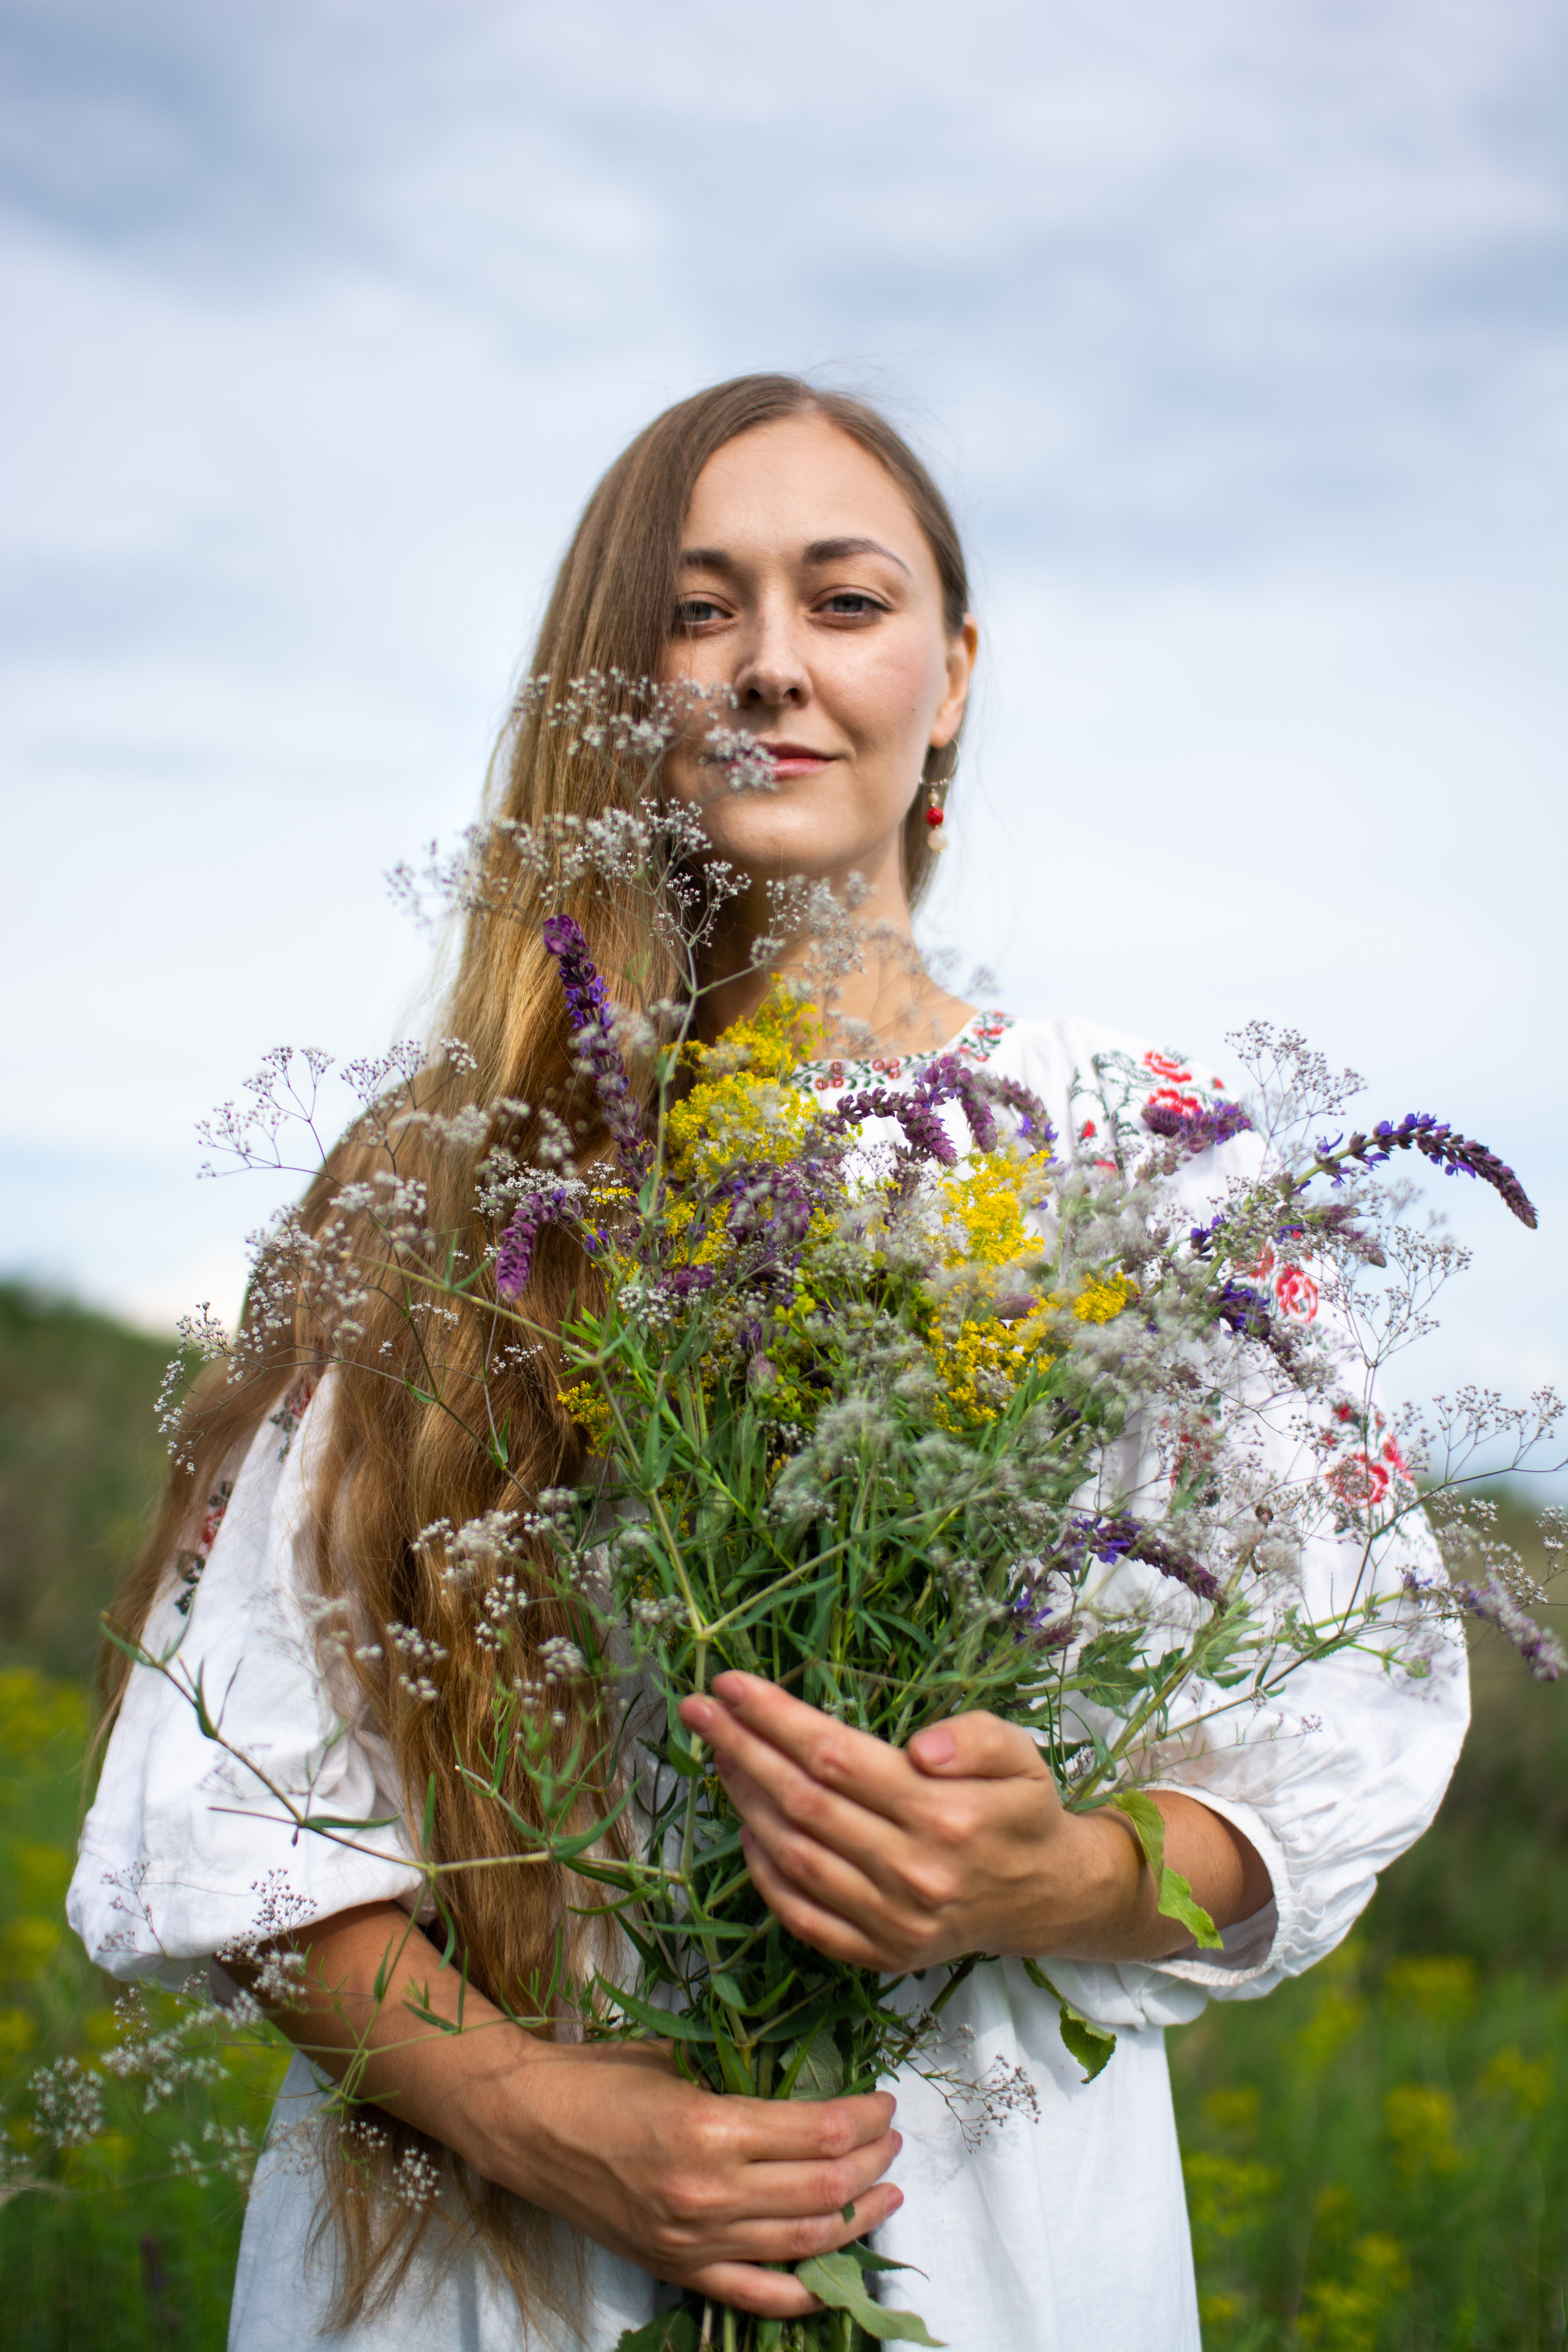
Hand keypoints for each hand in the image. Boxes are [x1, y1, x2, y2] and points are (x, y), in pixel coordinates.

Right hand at [235, 1900, 900, 2321]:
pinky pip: (756, 2291)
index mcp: (712, 2127)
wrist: (529, 2124)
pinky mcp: (677, 2267)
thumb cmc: (604, 2076)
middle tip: (893, 2140)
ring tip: (885, 2193)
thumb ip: (745, 2085)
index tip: (883, 2102)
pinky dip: (804, 2287)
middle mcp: (709, 2192)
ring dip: (856, 2217)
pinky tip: (836, 2269)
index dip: (866, 2118)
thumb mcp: (682, 2062)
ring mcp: (694, 2239)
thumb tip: (813, 2090)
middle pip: (824, 2187)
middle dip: (873, 2163)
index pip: (822, 2132)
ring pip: (803, 2239)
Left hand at [678, 1673, 1268, 1969]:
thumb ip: (976, 1738)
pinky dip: (765, 1872)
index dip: (777, 1718)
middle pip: (804, 1801)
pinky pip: (803, 1916)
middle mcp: (913, 1873)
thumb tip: (922, 1747)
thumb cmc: (1020, 1808)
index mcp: (946, 1816)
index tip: (732, 1684)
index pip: (838, 1757)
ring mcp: (892, 1922)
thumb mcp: (1020, 1752)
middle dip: (741, 1748)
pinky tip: (746, 1825)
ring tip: (717, 1754)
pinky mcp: (879, 1954)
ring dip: (745, 1801)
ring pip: (795, 1856)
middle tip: (698, 1709)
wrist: (1042, 1895)